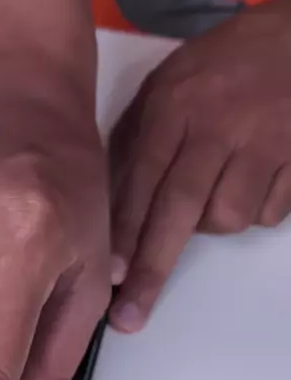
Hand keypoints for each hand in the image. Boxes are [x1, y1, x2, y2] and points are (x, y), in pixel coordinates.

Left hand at [109, 0, 290, 332]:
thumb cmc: (224, 63)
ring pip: (228, 218)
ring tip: (215, 191)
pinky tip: (252, 181)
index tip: (110, 278)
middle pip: (181, 209)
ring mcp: (263, 142)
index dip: (126, 232)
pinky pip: (270, 213)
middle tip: (131, 316)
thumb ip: (137, 138)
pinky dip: (256, 211)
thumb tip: (109, 205)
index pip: (142, 178)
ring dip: (214, 223)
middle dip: (152, 267)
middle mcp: (217, 125)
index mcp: (175, 104)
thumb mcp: (168, 84)